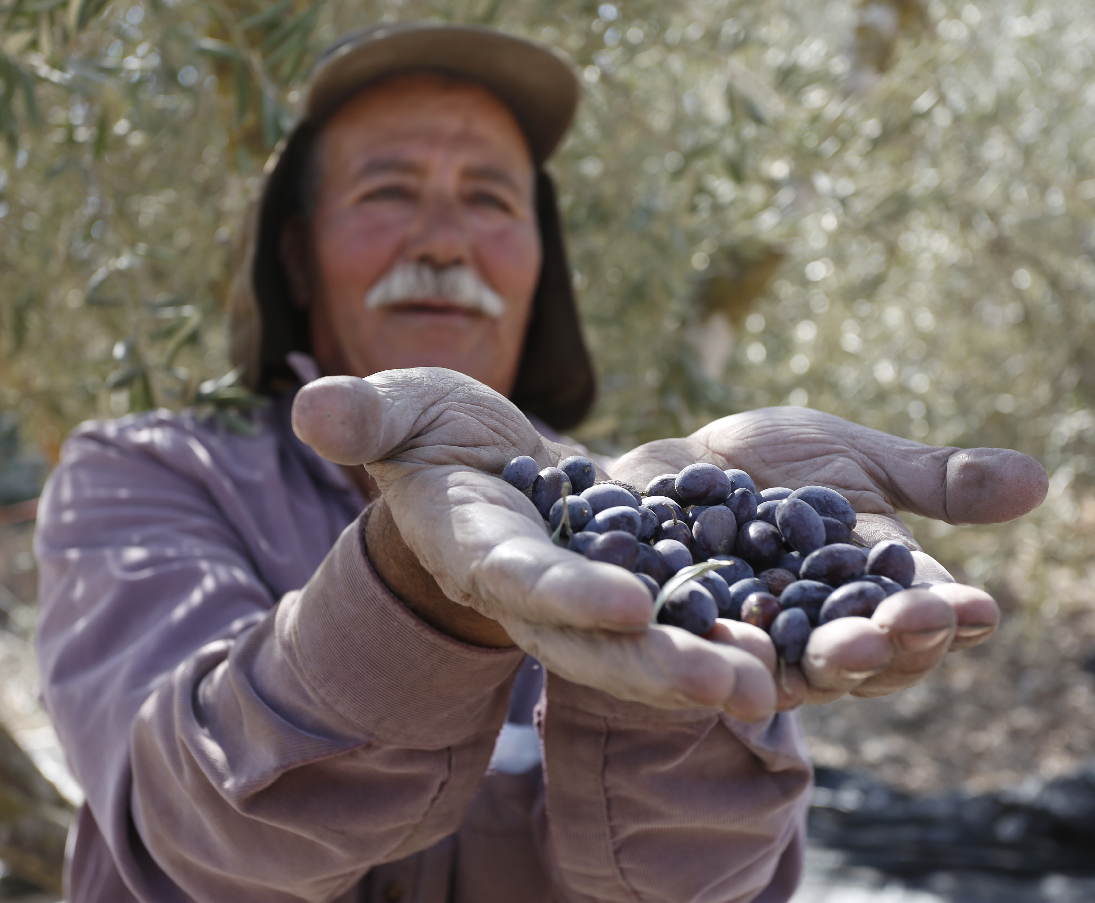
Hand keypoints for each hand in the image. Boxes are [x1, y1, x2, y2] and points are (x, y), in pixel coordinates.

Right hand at [292, 368, 777, 720]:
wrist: (477, 469)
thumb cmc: (430, 434)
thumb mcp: (398, 412)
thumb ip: (363, 416)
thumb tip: (312, 408)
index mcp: (480, 550)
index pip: (521, 578)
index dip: (566, 593)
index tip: (625, 604)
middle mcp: (536, 592)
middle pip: (592, 642)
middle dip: (653, 667)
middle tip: (726, 687)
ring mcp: (587, 597)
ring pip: (645, 646)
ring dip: (702, 668)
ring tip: (765, 687)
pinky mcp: (634, 582)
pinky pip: (683, 614)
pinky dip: (726, 633)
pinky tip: (782, 648)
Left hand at [610, 406, 1048, 709]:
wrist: (674, 466)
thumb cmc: (776, 464)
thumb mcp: (858, 460)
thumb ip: (934, 481)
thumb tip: (1040, 481)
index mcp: (870, 595)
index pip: (919, 618)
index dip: (947, 618)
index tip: (977, 610)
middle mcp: (818, 634)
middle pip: (864, 660)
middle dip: (889, 647)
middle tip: (905, 628)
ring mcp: (753, 641)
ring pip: (795, 670)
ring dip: (826, 665)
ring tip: (849, 650)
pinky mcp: (687, 637)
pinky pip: (706, 651)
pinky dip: (726, 649)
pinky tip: (738, 641)